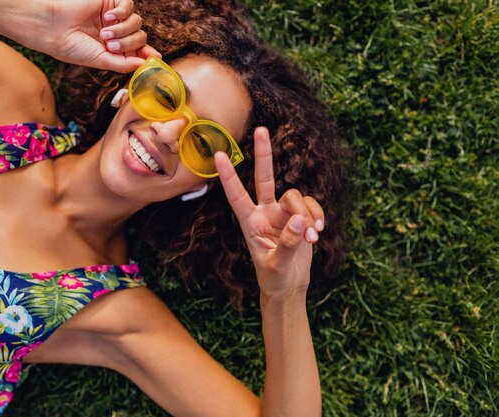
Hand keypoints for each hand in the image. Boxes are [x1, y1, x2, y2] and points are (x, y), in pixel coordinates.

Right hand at [45, 0, 159, 70]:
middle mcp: (117, 32)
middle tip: (110, 45)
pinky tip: (106, 17)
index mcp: (115, 49)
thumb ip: (124, 63)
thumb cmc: (73, 47)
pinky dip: (121, 12)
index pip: (139, 51)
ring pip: (136, 22)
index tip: (155, 58)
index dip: (148, 54)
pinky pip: (128, 5)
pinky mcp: (110, 2)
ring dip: (123, 30)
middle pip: (140, 37)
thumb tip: (144, 65)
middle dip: (129, 43)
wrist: (54, 27)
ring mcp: (114, 17)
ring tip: (104, 34)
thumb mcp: (101, 60)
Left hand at [215, 127, 324, 295]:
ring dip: (307, 215)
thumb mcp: (276, 264)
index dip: (228, 176)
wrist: (288, 286)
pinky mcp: (300, 217)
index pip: (236, 195)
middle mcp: (265, 212)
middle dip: (263, 154)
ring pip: (296, 197)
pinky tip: (318, 233)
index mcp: (250, 222)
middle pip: (264, 177)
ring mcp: (283, 213)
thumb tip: (300, 221)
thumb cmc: (274, 277)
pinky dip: (316, 216)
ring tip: (312, 237)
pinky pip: (310, 206)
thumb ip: (288, 243)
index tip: (217, 156)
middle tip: (262, 129)